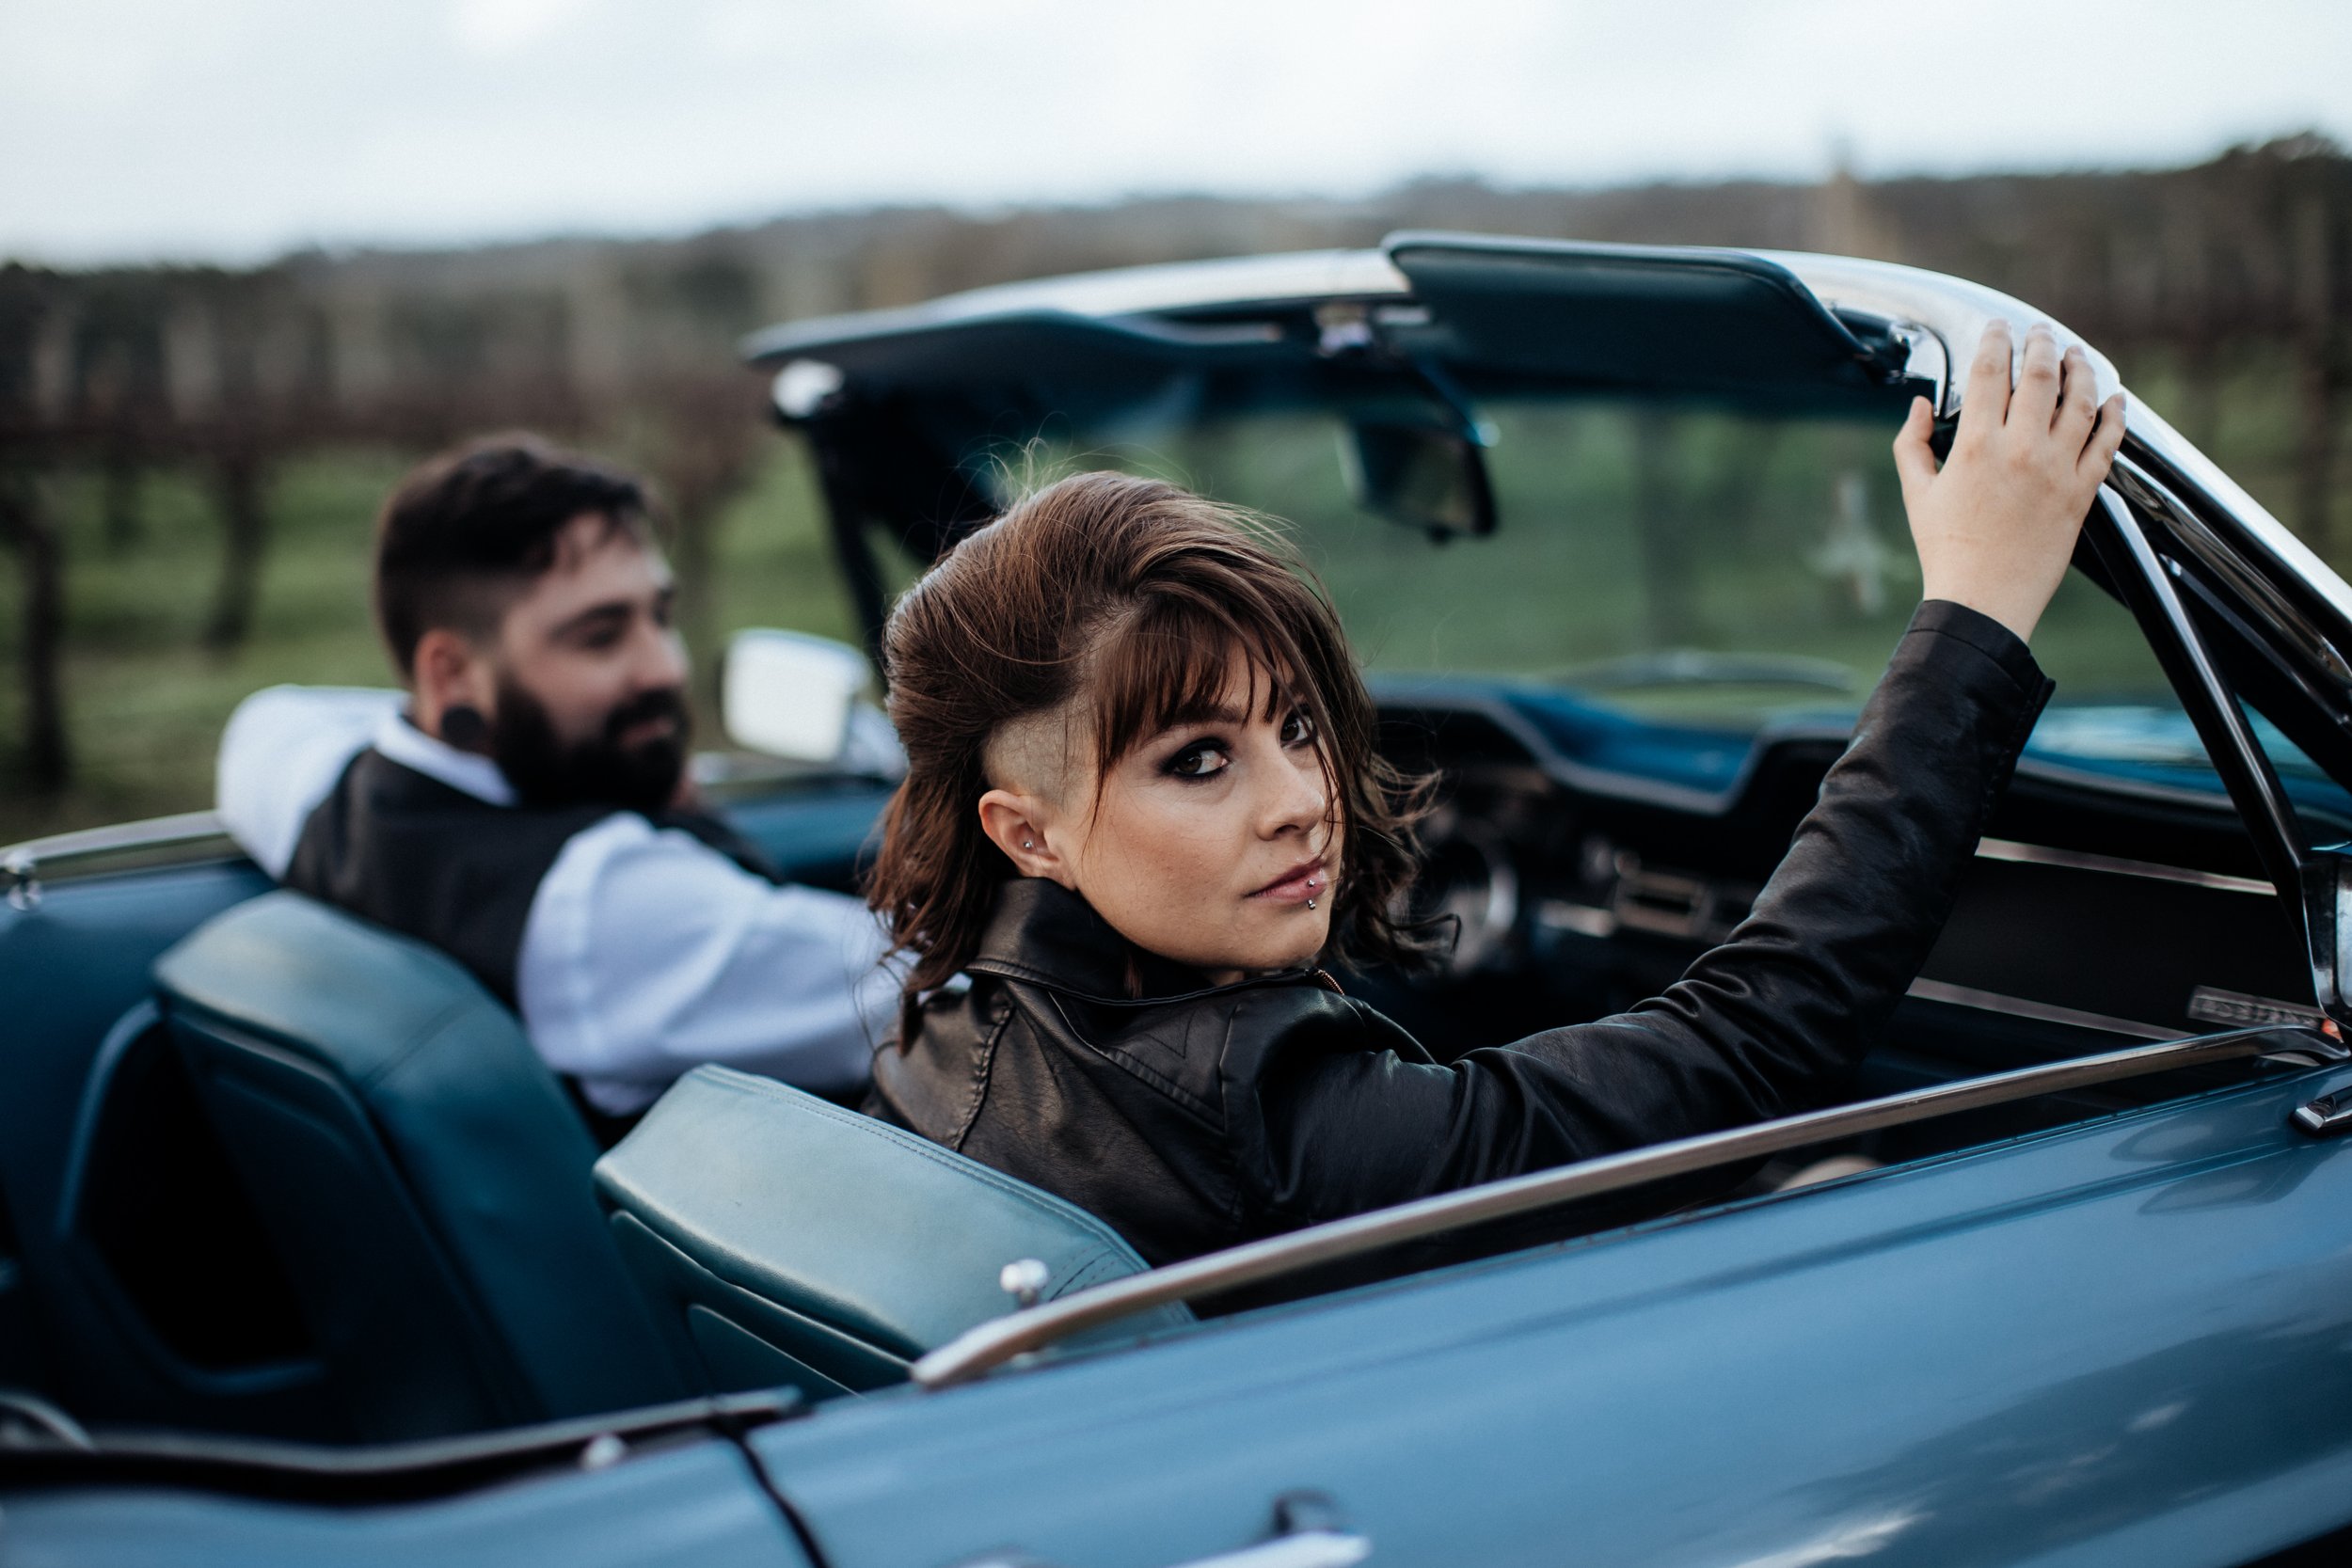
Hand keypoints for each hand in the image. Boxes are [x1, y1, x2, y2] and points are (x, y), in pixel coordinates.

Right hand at [1891, 320, 2125, 643]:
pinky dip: (2115, 415)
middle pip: (2039, 376)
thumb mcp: (1916, 493)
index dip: (1994, 341)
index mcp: (1976, 446)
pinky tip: (2114, 398)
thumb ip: (1912, 443)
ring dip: (2081, 369)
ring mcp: (2057, 470)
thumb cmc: (1945, 549)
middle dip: (2040, 343)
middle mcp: (2021, 450)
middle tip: (2040, 331)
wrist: (1983, 600)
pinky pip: (2108, 443)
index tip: (1997, 328)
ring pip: (2081, 401)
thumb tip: (1920, 406)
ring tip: (2076, 355)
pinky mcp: (2082, 493)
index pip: (1989, 373)